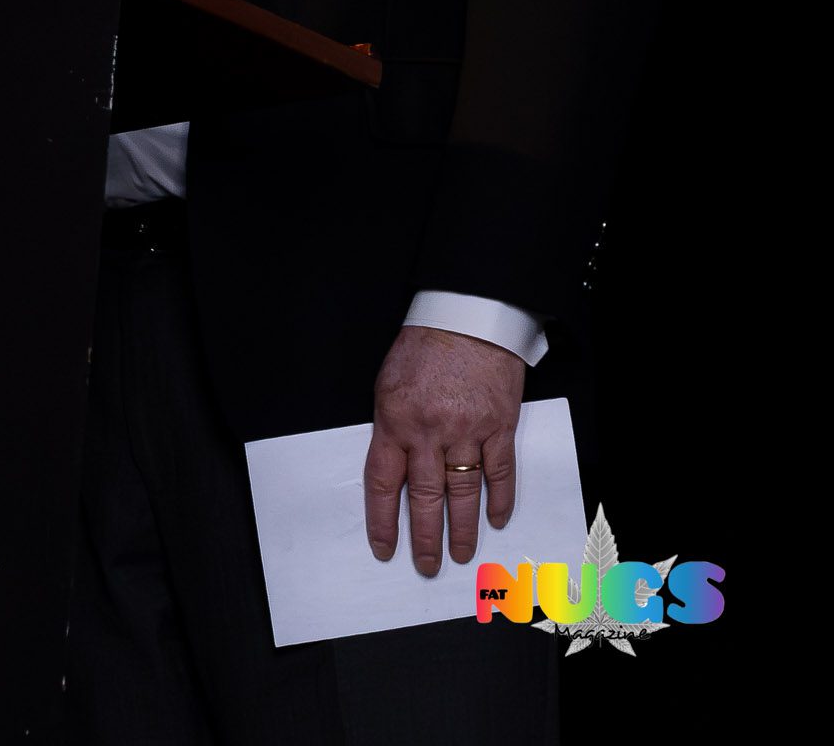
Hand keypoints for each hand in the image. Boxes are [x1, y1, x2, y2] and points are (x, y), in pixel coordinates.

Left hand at [363, 325, 522, 575]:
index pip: (384, 483)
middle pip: (426, 498)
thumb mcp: (388, 383)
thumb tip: (394, 467)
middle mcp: (429, 431)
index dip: (383, 521)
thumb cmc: (425, 345)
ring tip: (460, 554)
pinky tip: (496, 520)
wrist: (467, 315)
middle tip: (425, 565)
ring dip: (461, 529)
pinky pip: (499, 473)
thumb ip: (391, 426)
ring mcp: (466, 430)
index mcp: (395, 419)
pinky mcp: (498, 426)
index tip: (384, 548)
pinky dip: (499, 500)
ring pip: (463, 493)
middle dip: (424, 537)